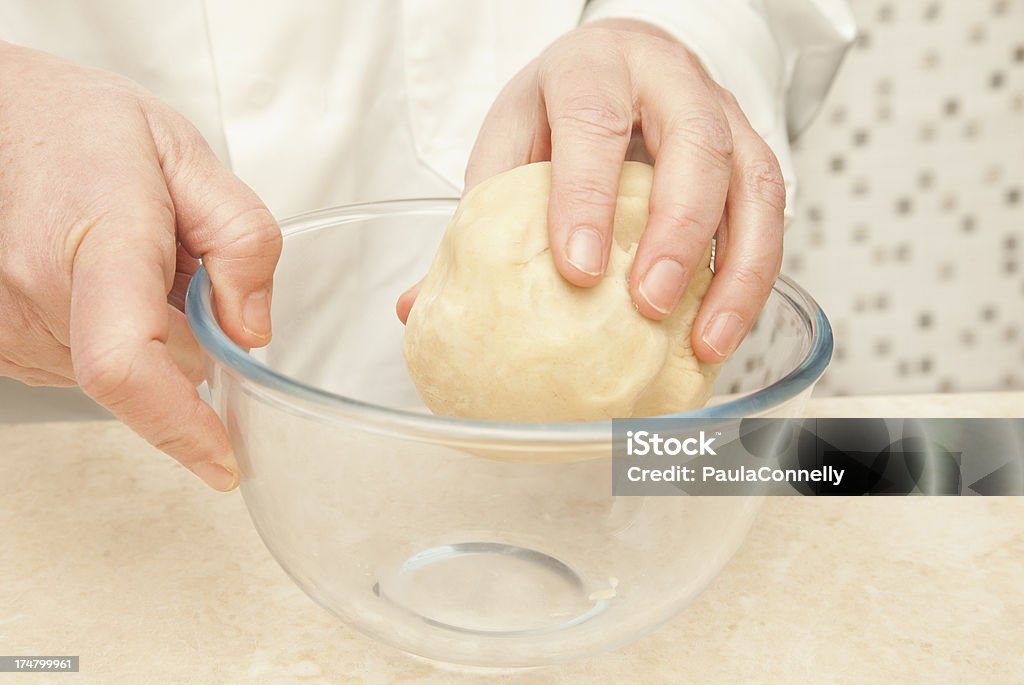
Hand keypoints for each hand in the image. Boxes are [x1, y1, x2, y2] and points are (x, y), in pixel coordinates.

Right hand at [0, 43, 280, 489]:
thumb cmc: (82, 129)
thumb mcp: (186, 156)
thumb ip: (240, 239)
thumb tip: (252, 331)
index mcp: (98, 238)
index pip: (128, 363)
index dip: (179, 427)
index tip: (223, 461)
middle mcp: (35, 290)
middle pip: (148, 370)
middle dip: (187, 336)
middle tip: (174, 262)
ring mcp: (5, 323)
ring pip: (118, 374)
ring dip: (146, 332)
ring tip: (125, 258)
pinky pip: (81, 365)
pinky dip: (111, 336)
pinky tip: (96, 277)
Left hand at [398, 19, 783, 362]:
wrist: (617, 69)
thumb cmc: (558, 113)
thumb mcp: (508, 146)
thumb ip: (477, 220)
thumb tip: (415, 308)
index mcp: (590, 68)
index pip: (591, 121)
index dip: (587, 194)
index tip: (578, 270)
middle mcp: (667, 80)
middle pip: (694, 143)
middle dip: (675, 230)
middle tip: (647, 305)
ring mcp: (722, 112)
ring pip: (754, 180)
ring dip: (735, 269)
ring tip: (703, 342)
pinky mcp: (751, 152)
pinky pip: (770, 215)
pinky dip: (752, 279)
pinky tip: (719, 332)